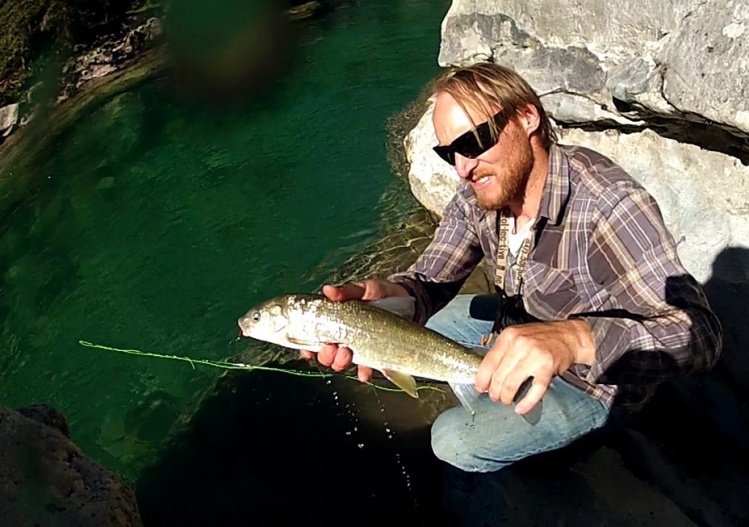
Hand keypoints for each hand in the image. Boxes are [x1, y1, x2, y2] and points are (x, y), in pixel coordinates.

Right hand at [299, 280, 410, 382]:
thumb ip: (347, 291)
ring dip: (340, 363)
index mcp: (336, 322)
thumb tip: (327, 290)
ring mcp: (359, 348)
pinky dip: (364, 373)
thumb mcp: (364, 288)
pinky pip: (367, 369)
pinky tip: (364, 374)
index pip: (314, 338)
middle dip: (326, 355)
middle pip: (326, 354)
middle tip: (333, 347)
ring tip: (346, 353)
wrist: (407, 299)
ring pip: (342, 363)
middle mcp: (344, 338)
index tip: (307, 349)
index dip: (306, 346)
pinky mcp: (376, 355)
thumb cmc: (381, 292)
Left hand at [475, 319, 594, 414]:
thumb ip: (503, 352)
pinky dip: (526, 402)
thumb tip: (487, 374)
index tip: (480, 388)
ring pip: (512, 384)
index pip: (488, 362)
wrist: (569, 336)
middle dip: (494, 391)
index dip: (482, 379)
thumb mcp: (518, 337)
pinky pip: (534, 390)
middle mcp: (520, 344)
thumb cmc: (541, 338)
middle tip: (494, 397)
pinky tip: (521, 408)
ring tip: (506, 401)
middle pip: (499, 376)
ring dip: (507, 397)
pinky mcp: (547, 367)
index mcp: (509, 336)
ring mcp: (534, 356)